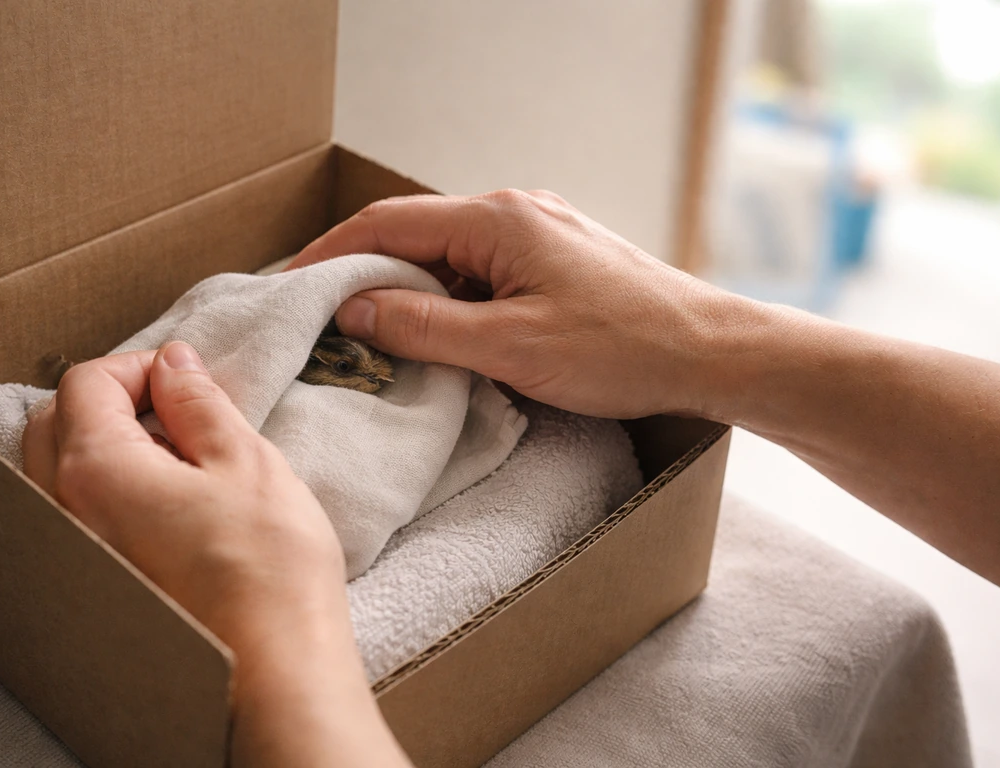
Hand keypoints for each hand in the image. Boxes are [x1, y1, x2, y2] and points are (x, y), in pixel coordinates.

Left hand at [22, 344, 410, 766]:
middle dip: (112, 399)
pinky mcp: (89, 582)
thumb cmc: (269, 566)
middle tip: (177, 409)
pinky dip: (102, 487)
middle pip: (56, 421)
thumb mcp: (245, 461)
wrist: (271, 666)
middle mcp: (61, 510)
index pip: (87, 383)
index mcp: (96, 470)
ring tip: (174, 456)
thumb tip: (174, 363)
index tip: (187, 380)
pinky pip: (71, 512)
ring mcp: (69, 553)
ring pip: (55, 469)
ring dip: (103, 442)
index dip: (141, 367)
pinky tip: (161, 503)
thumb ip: (199, 402)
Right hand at [290, 190, 747, 419]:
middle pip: (416, 235)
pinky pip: (484, 273)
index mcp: (497, 220)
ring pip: (450, 257)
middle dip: (366, 275)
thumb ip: (423, 326)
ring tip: (377, 337)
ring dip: (411, 292)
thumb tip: (353, 310)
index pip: (388, 224)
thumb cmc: (622, 349)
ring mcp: (540, 234)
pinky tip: (444, 337)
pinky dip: (452, 301)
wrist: (709, 352)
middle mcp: (516, 212)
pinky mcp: (557, 261)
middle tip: (325, 319)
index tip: (290, 287)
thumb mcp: (509, 347)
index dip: (330, 255)